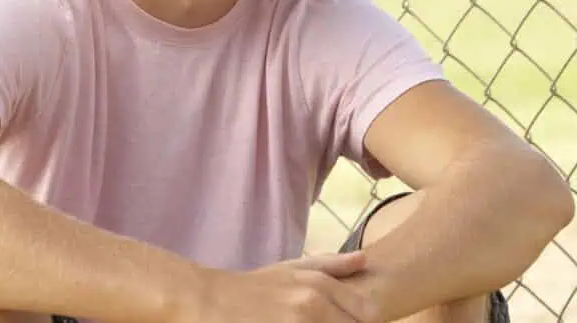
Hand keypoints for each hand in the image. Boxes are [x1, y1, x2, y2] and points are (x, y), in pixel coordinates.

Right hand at [193, 251, 380, 322]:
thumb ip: (331, 266)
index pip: (369, 315)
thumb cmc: (251, 289)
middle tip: (322, 322)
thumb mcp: (291, 269)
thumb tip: (365, 260)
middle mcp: (312, 307)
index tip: (342, 320)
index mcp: (320, 288)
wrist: (207, 303)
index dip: (363, 321)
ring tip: (299, 322)